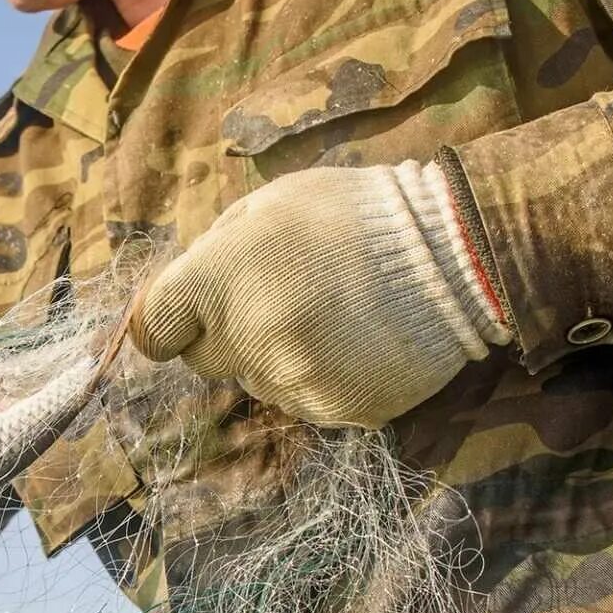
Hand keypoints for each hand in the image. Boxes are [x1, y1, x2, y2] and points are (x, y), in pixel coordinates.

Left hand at [131, 161, 510, 426]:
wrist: (458, 252)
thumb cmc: (355, 214)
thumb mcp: (271, 203)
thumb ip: (215, 250)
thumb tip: (178, 289)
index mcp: (220, 280)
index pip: (154, 329)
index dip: (169, 321)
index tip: (187, 314)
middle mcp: (247, 338)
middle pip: (203, 361)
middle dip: (226, 333)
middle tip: (278, 298)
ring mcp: (292, 380)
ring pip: (256, 381)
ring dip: (277, 355)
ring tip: (332, 313)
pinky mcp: (334, 409)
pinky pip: (302, 400)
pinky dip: (320, 376)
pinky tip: (354, 339)